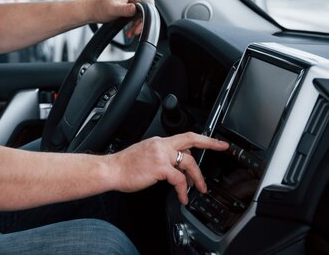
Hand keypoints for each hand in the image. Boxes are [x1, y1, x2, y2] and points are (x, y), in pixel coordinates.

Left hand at [92, 0, 153, 36]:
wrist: (92, 10)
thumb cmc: (100, 8)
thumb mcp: (114, 9)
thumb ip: (126, 9)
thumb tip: (136, 9)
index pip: (148, 1)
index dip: (148, 13)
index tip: (142, 23)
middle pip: (145, 9)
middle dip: (141, 22)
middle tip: (136, 31)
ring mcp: (129, 0)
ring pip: (140, 14)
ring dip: (136, 24)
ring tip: (130, 33)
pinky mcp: (127, 6)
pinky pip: (134, 15)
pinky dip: (133, 23)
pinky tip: (129, 30)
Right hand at [109, 132, 228, 203]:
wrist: (111, 170)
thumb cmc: (124, 166)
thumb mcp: (145, 155)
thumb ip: (161, 157)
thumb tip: (176, 165)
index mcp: (158, 142)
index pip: (184, 136)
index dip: (202, 138)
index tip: (215, 141)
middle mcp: (161, 145)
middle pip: (191, 141)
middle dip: (210, 144)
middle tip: (222, 149)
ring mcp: (161, 155)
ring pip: (188, 162)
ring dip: (196, 177)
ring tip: (198, 188)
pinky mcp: (160, 167)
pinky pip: (179, 179)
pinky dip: (183, 190)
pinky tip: (182, 196)